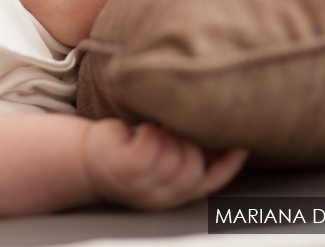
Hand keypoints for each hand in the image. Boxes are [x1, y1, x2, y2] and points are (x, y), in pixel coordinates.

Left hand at [84, 119, 246, 209]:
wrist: (84, 160)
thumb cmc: (126, 153)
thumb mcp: (160, 162)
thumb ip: (190, 155)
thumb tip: (225, 138)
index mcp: (171, 196)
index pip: (209, 183)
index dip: (228, 165)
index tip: (240, 144)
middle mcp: (158, 195)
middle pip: (194, 167)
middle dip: (190, 143)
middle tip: (174, 128)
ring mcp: (140, 183)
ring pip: (175, 154)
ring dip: (168, 134)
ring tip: (155, 129)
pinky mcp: (126, 166)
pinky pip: (154, 143)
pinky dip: (152, 130)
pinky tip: (142, 130)